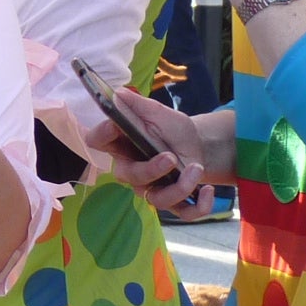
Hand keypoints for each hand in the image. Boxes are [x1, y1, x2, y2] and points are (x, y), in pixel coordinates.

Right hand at [95, 89, 232, 216]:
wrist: (199, 144)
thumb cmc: (171, 129)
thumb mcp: (158, 112)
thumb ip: (137, 105)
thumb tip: (117, 93)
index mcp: (121, 144)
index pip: (97, 141)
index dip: (101, 135)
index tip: (113, 126)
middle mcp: (131, 170)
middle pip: (129, 176)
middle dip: (150, 170)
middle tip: (170, 157)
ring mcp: (152, 188)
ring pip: (156, 199)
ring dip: (179, 187)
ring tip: (196, 168)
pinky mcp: (174, 201)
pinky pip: (183, 213)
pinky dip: (198, 205)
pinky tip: (207, 190)